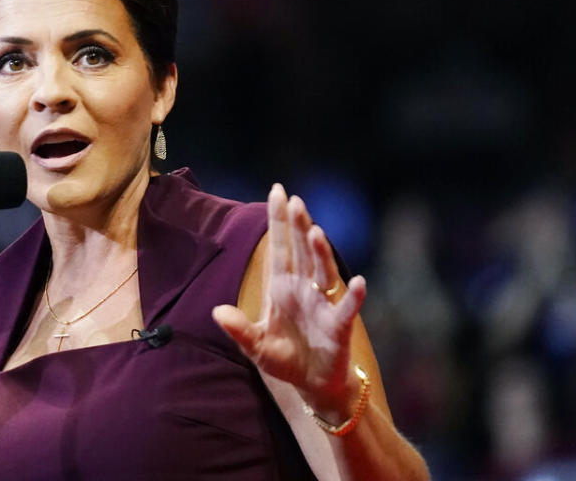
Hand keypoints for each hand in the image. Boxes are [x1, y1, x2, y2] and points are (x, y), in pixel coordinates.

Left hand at [213, 183, 366, 414]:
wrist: (311, 384)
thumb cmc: (284, 358)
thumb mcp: (255, 345)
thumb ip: (239, 329)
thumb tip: (217, 311)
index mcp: (282, 286)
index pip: (279, 247)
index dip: (278, 220)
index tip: (278, 191)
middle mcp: (303, 289)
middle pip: (301, 251)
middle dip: (298, 226)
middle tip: (295, 200)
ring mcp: (322, 305)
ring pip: (322, 272)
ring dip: (320, 253)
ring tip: (315, 232)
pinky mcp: (338, 326)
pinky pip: (346, 309)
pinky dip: (352, 296)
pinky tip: (357, 282)